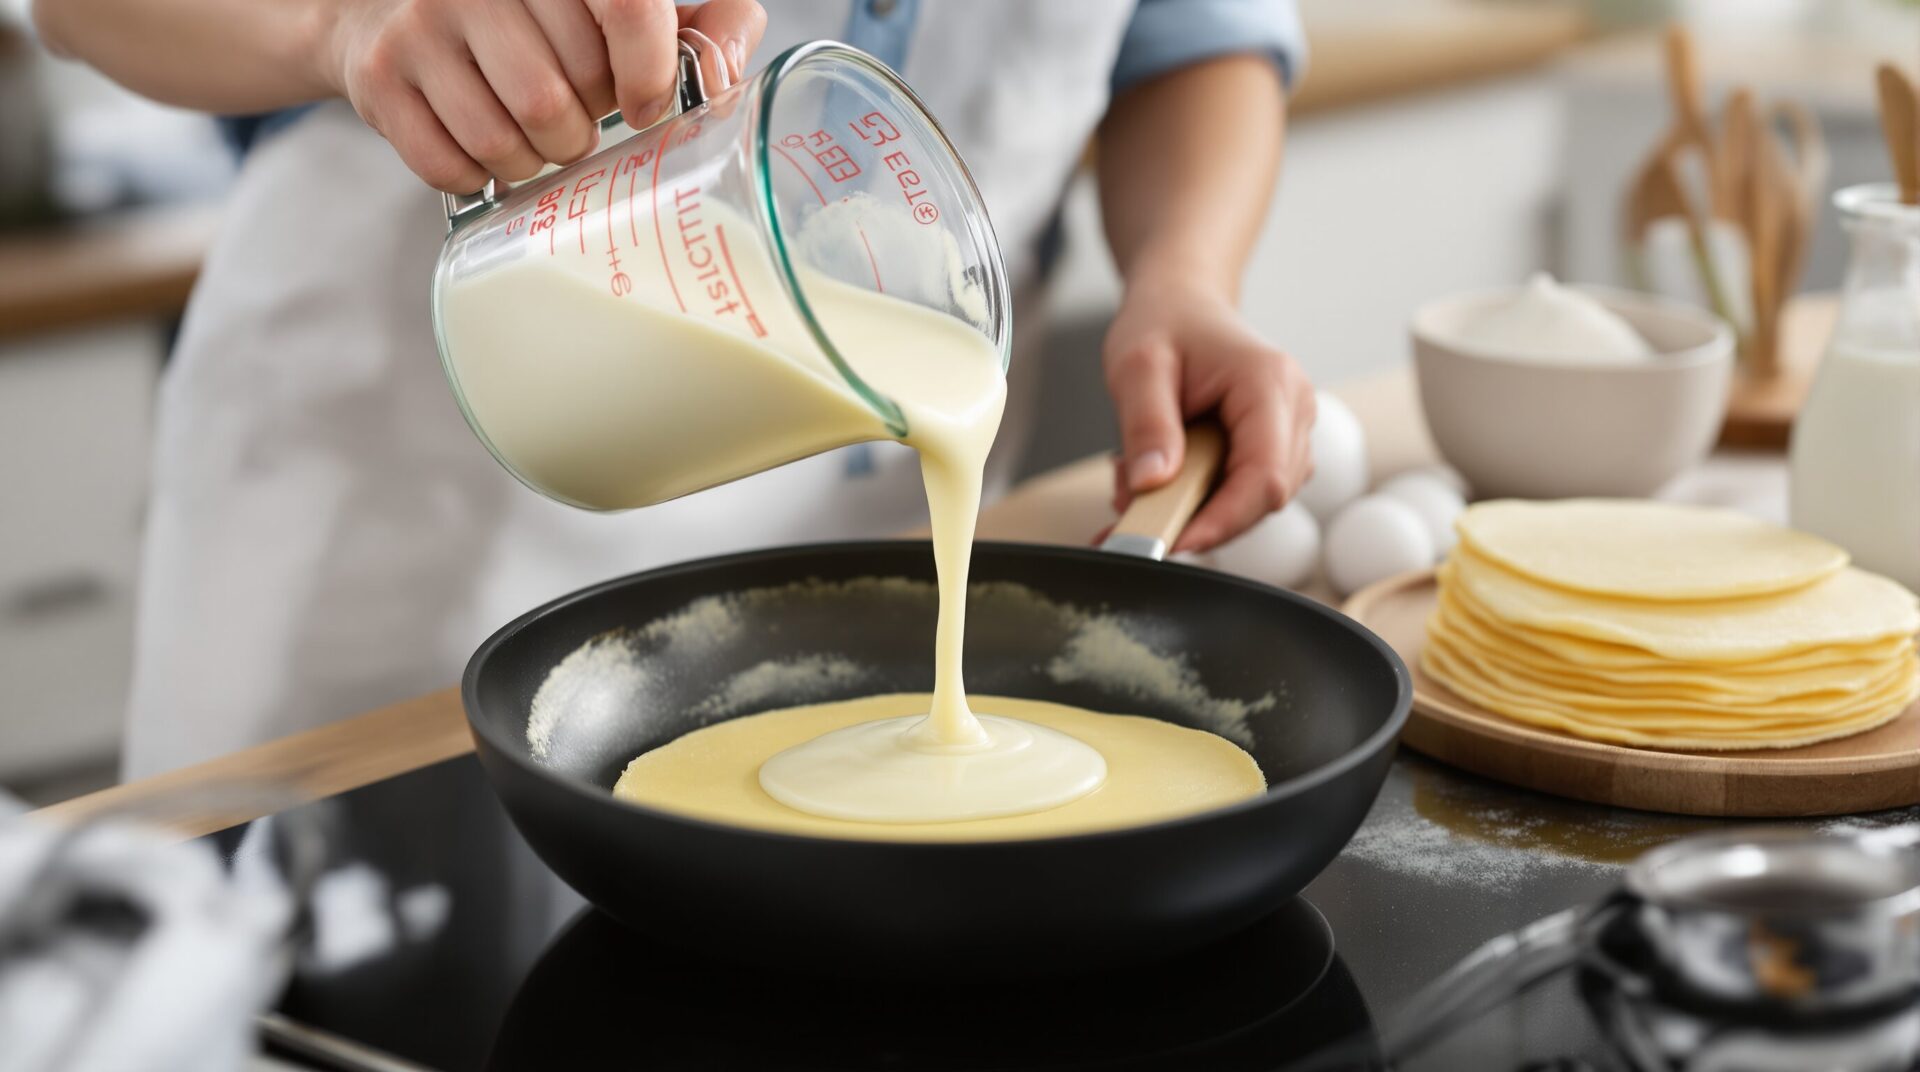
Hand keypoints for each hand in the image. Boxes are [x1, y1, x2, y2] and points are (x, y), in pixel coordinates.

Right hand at [317, 0, 765, 191]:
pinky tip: (485, 150)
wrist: (388, 6)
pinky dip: (479, 176)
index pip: (628, 7)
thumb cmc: (537, 14)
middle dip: (582, 128)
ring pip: (506, 140)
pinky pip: (450, 165)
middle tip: (575, 115)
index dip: (647, 72)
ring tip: (535, 138)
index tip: (644, 106)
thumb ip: (704, 22)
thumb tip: (723, 75)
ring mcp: (420, 25)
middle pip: (564, 96)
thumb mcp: (620, 2)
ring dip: (533, 161)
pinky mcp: (379, 76)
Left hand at [1103, 271, 1314, 552]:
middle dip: (1196, 517)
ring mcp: (1289, 432)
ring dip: (1190, 508)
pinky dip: (1195, 498)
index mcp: (1270, 384)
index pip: (1265, 477)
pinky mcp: (1271, 448)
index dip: (1222, 520)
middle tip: (1130, 509)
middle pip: (1262, 498)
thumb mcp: (1138, 365)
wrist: (1182, 301)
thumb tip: (1152, 486)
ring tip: (1136, 477)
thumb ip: (1146, 425)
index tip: (1171, 542)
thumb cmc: (1165, 322)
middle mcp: (1294, 410)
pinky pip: (1239, 492)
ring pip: (1249, 502)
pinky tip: (1158, 474)